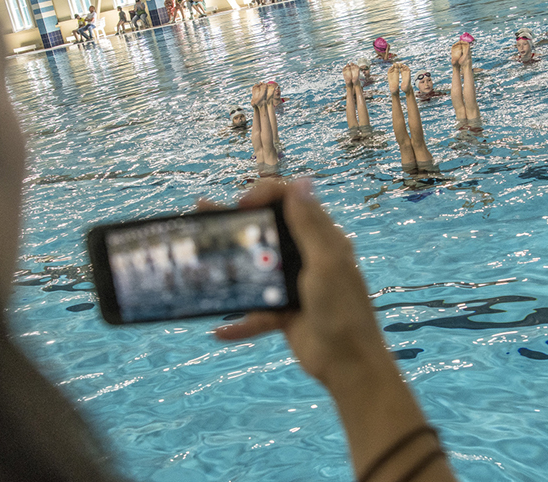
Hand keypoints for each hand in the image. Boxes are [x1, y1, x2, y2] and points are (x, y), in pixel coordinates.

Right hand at [214, 179, 389, 386]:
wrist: (349, 365)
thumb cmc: (342, 310)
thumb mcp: (326, 263)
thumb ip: (310, 225)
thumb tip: (301, 181)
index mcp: (324, 239)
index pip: (292, 201)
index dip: (266, 195)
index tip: (242, 205)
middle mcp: (308, 256)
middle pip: (269, 230)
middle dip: (237, 222)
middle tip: (205, 215)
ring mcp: (294, 284)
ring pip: (257, 267)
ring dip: (230, 264)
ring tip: (199, 253)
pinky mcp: (284, 312)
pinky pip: (256, 311)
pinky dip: (240, 322)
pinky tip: (220, 331)